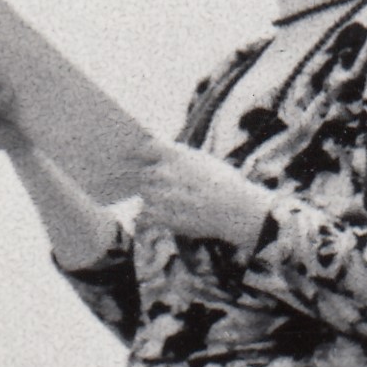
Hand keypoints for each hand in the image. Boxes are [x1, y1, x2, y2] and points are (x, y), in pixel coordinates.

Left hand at [132, 143, 278, 245]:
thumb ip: (181, 160)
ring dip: (153, 199)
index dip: (136, 151)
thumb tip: (165, 159)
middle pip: (143, 174)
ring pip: (145, 195)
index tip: (130, 155)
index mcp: (175, 155)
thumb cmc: (226, 185)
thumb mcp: (204, 162)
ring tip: (172, 205)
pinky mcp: (160, 216)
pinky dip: (148, 217)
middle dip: (149, 180)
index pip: (145, 147)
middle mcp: (163, 172)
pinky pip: (143, 215)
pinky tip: (159, 218)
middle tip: (160, 187)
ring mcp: (160, 194)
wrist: (236, 211)